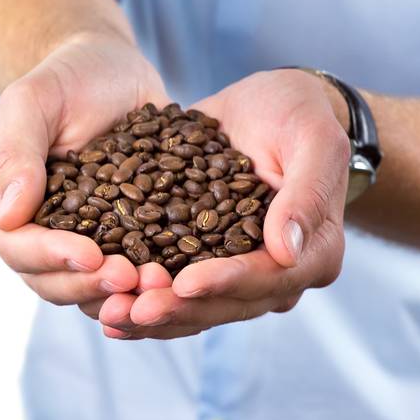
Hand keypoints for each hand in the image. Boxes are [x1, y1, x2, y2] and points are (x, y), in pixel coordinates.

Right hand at [0, 31, 171, 312]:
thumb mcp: (33, 99)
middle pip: (55, 282)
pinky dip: (149, 284)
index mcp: (1, 207)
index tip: (94, 256)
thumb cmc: (65, 77)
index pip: (20, 248)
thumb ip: (15, 152)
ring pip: (92, 289)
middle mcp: (35, 236)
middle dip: (95, 285)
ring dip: (125, 296)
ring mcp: (77, 244)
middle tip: (137, 279)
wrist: (110, 69)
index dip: (55, 258)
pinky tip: (180, 281)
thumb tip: (8, 216)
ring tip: (162, 284)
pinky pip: (129, 276)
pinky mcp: (119, 242)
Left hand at [81, 68, 350, 339]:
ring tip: (110, 314)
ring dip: (154, 315)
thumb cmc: (300, 113)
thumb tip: (287, 250)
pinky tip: (106, 308)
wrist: (275, 104)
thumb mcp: (313, 138)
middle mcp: (278, 274)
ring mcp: (240, 272)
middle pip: (226, 305)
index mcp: (313, 252)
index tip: (185, 283)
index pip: (268, 278)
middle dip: (178, 309)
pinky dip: (143, 298)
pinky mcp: (207, 260)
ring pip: (197, 308)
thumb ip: (306, 191)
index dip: (226, 283)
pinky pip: (176, 291)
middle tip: (133, 309)